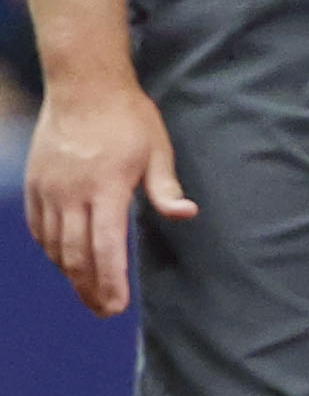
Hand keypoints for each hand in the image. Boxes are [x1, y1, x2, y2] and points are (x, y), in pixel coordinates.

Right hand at [22, 74, 196, 316]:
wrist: (82, 83)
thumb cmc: (128, 118)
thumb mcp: (157, 150)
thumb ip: (166, 188)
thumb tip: (186, 214)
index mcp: (105, 188)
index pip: (105, 248)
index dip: (110, 283)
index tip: (117, 307)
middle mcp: (71, 191)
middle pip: (75, 255)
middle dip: (89, 288)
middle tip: (104, 312)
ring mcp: (48, 186)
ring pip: (54, 244)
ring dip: (70, 273)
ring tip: (88, 293)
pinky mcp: (35, 181)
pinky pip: (38, 226)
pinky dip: (51, 248)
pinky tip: (65, 261)